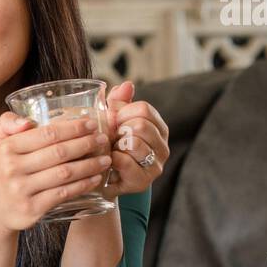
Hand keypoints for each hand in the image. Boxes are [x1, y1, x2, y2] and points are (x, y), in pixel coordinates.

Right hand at [0, 109, 113, 232]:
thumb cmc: (1, 170)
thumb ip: (7, 123)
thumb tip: (28, 121)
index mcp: (6, 148)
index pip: (46, 134)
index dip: (72, 128)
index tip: (91, 123)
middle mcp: (12, 169)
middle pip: (59, 152)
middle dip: (86, 144)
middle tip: (103, 139)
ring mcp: (22, 190)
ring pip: (65, 173)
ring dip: (89, 165)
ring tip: (106, 159)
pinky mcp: (32, 209)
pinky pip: (63, 193)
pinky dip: (83, 185)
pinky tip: (95, 179)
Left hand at [99, 80, 169, 199]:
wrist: (103, 181)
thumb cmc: (110, 148)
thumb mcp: (113, 122)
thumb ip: (119, 103)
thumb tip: (126, 84)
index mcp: (158, 128)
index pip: (143, 109)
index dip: (122, 113)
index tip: (114, 123)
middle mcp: (163, 147)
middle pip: (140, 125)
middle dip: (118, 130)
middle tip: (110, 140)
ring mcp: (155, 165)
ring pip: (134, 143)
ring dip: (115, 146)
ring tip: (110, 151)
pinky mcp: (142, 181)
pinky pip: (125, 161)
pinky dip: (112, 159)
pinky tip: (108, 163)